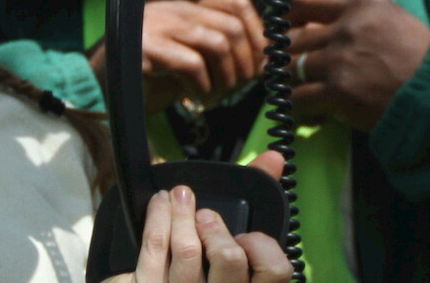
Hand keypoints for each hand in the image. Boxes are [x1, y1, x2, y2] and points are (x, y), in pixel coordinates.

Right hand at [89, 0, 266, 113]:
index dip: (258, 32)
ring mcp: (157, 24)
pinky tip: (193, 98)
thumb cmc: (145, 77)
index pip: (236, 2)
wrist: (93, 88)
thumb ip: (218, 52)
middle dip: (246, 62)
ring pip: (217, 42)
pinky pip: (191, 63)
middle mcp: (171, 7)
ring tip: (215, 95)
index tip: (260, 63)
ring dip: (226, 76)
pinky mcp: (144, 47)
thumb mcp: (186, 57)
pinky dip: (202, 85)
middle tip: (239, 87)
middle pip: (233, 25)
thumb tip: (263, 62)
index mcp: (183, 3)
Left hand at [103, 185, 292, 282]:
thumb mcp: (235, 242)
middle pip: (229, 259)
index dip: (262, 247)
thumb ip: (259, 199)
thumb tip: (273, 159)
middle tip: (206, 215)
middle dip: (217, 227)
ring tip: (180, 198)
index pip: (274, 270)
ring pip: (188, 251)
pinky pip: (154, 248)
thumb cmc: (209, 266)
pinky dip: (158, 216)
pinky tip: (160, 202)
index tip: (247, 234)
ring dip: (182, 214)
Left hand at [286, 0, 429, 131]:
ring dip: (290, 82)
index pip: (302, 0)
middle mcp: (347, 26)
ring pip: (291, 68)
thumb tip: (317, 28)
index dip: (287, 18)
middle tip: (285, 70)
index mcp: (362, 3)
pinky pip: (299, 98)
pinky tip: (312, 113)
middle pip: (292, 38)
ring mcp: (341, 59)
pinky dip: (299, 108)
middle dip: (286, 56)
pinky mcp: (339, 91)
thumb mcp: (393, 20)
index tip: (285, 31)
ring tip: (297, 92)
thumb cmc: (423, 59)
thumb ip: (357, 17)